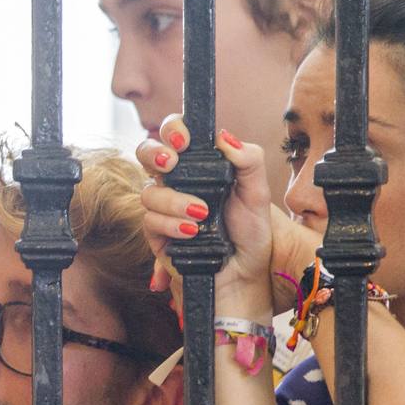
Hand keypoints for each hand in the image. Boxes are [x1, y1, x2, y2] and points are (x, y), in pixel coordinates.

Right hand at [137, 115, 275, 317]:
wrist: (243, 274)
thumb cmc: (249, 234)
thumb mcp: (257, 193)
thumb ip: (248, 160)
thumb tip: (224, 137)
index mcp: (199, 166)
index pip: (175, 135)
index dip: (173, 130)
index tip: (186, 140)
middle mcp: (176, 182)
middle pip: (146, 153)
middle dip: (155, 153)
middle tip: (172, 163)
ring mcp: (163, 208)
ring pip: (149, 191)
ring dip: (173, 200)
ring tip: (201, 214)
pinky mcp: (156, 234)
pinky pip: (149, 221)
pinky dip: (170, 224)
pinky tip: (191, 232)